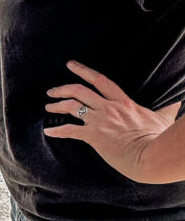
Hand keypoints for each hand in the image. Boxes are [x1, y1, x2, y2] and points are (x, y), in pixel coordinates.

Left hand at [43, 59, 180, 180]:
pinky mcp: (94, 136)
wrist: (152, 155)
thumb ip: (167, 109)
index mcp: (123, 102)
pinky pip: (70, 131)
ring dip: (56, 106)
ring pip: (72, 107)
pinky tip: (47, 132)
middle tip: (51, 91)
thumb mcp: (163, 118)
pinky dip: (57, 131)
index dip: (83, 70)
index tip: (70, 65)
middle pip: (79, 90)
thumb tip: (178, 103)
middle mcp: (108, 108)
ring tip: (48, 107)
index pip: (100, 80)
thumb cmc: (159, 138)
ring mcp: (100, 121)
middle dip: (62, 88)